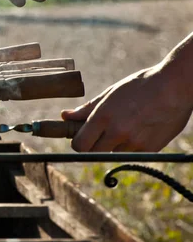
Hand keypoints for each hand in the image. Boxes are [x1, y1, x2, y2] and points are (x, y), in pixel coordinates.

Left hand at [62, 66, 192, 151]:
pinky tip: (138, 130)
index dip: (78, 143)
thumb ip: (86, 109)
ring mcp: (135, 142)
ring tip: (125, 125)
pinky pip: (131, 155)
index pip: (79, 145)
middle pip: (92, 153)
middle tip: (98, 136)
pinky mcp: (150, 149)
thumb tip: (65, 116)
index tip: (81, 138)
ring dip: (113, 146)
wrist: (177, 86)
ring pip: (112, 154)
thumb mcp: (110, 93)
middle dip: (92, 147)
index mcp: (104, 116)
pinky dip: (130, 147)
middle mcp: (117, 132)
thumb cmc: (140, 86)